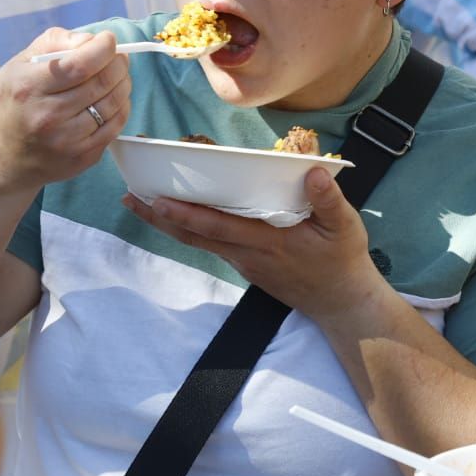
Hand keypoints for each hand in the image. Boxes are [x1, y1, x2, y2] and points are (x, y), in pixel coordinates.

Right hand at [0, 29, 129, 190]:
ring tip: (117, 75)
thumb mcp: (20, 65)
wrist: (5, 154)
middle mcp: (48, 115)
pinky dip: (121, 106)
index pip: (80, 65)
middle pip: (102, 83)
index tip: (108, 39)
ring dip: (123, 83)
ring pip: (114, 104)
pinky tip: (113, 98)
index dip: (103, 48)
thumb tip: (92, 39)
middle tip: (118, 56)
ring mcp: (67, 139)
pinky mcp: (83, 156)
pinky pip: (116, 125)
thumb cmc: (15, 102)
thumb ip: (55, 43)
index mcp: (29, 88)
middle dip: (118, 63)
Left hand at [123, 166, 381, 320]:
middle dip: (160, 217)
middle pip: (195, 235)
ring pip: (198, 241)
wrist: (341, 303)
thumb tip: (313, 172)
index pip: (220, 226)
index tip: (158, 199)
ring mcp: (244, 262)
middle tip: (129, 197)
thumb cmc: (342, 261)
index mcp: (269, 241)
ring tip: (141, 204)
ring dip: (168, 223)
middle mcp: (248, 253)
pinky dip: (189, 230)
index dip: (187, 214)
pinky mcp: (247, 265)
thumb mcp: (346, 227)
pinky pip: (211, 245)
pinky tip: (178, 217)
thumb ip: (329, 200)